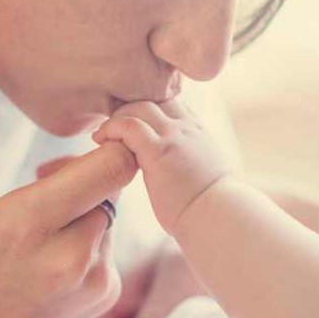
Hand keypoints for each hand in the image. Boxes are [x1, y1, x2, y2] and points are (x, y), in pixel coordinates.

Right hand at [0, 72, 137, 317]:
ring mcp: (93, 281)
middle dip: (84, 180)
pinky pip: (109, 250)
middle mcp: (72, 254)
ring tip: (39, 233)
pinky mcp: (103, 299)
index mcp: (31, 221)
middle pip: (111, 187)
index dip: (111, 143)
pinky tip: (49, 263)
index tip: (87, 141)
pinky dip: (88, 246)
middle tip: (43, 190)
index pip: (113, 164)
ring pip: (110, 219)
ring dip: (84, 214)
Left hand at [92, 100, 230, 234]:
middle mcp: (188, 128)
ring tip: (102, 135)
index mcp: (199, 133)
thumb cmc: (213, 209)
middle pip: (152, 99)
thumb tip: (185, 177)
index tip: (130, 124)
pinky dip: (111, 128)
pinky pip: (128, 126)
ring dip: (116, 118)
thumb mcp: (208, 177)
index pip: (170, 103)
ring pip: (138, 107)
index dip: (148, 110)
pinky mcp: (159, 151)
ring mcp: (174, 136)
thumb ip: (193, 166)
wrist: (218, 218)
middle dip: (128, 109)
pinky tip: (100, 139)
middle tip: (111, 128)